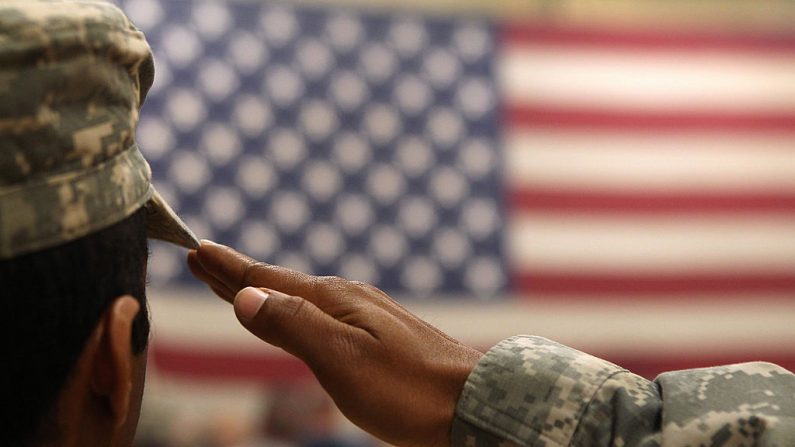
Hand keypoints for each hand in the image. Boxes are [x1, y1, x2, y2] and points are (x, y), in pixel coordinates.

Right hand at [187, 241, 481, 446]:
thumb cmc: (408, 388)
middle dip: (238, 274)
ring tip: (238, 285)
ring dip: (263, 290)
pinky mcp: (377, 336)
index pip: (268, 279)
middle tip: (203, 258)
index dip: (229, 268)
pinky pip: (319, 314)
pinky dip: (292, 310)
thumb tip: (247, 295)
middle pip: (279, 284)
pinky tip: (297, 315)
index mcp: (334, 301)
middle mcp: (347, 301)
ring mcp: (364, 316)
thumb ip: (293, 326)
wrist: (471, 403)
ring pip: (299, 299)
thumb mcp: (342, 359)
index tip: (197, 250)